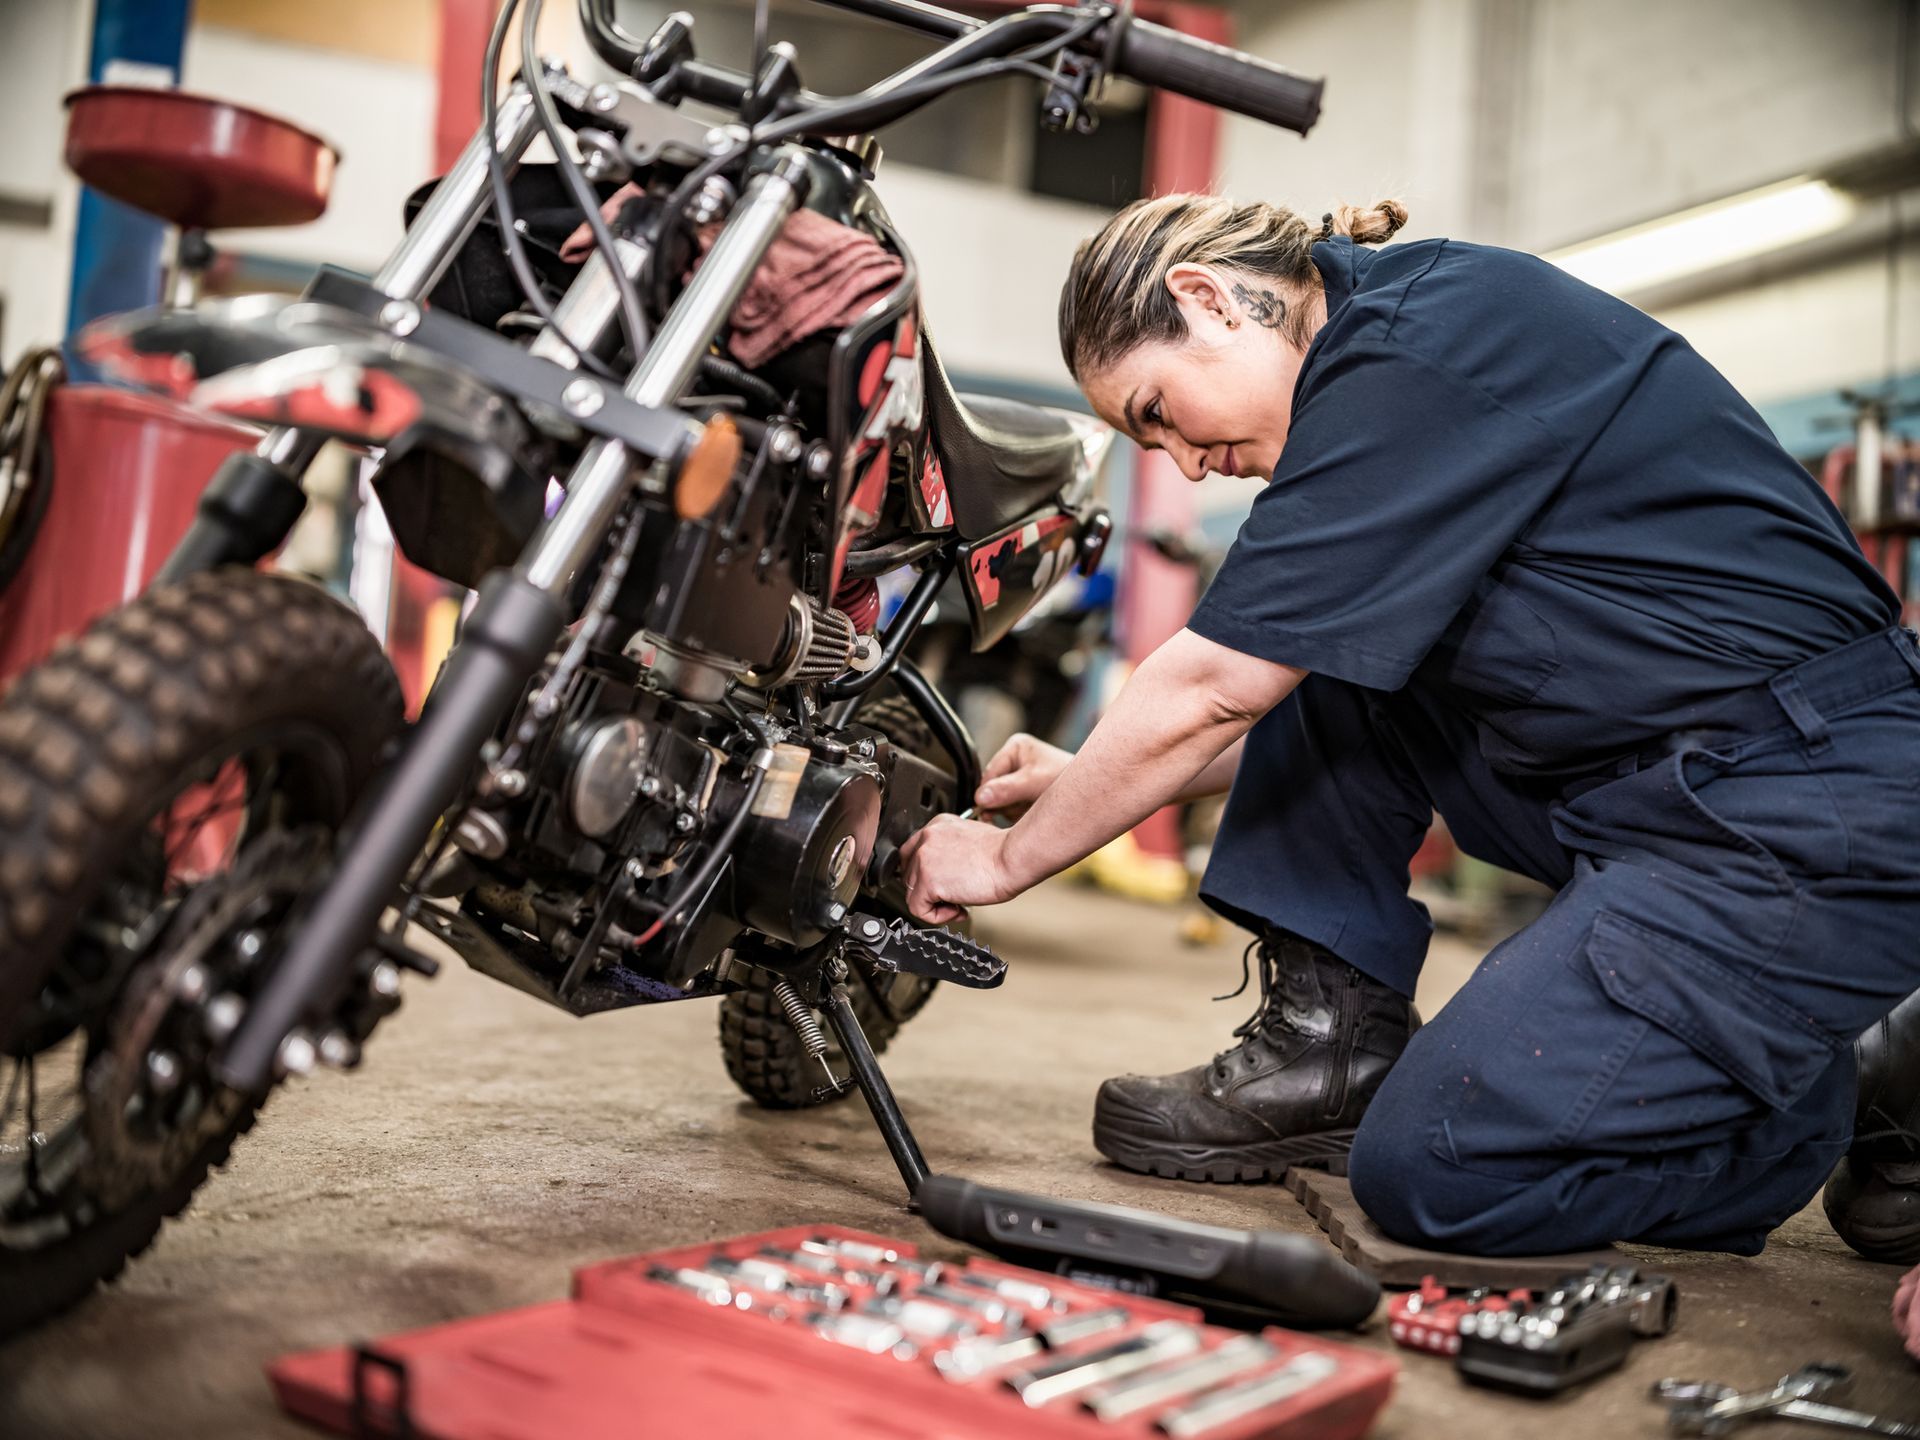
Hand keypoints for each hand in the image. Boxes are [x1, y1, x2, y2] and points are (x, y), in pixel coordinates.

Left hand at [898, 813, 1019, 924]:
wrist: (1010, 858)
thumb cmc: (1002, 852)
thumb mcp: (971, 840)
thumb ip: (952, 851)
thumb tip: (947, 872)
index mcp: (938, 826)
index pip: (915, 853)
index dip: (927, 874)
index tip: (941, 884)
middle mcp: (927, 838)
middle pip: (910, 872)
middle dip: (929, 890)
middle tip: (952, 897)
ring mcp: (924, 858)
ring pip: (912, 892)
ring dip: (935, 904)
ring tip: (958, 905)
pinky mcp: (928, 881)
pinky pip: (918, 909)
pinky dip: (936, 916)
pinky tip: (957, 910)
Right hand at [974, 733, 1071, 818]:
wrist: (1093, 794)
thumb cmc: (1067, 780)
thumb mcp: (1035, 783)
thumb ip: (1007, 790)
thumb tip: (979, 798)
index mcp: (1016, 746)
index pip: (989, 774)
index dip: (990, 794)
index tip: (992, 812)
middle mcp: (1014, 760)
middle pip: (991, 789)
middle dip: (1004, 804)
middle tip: (1022, 808)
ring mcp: (1018, 778)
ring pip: (998, 802)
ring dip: (1011, 811)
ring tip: (1032, 808)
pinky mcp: (1022, 794)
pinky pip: (1008, 810)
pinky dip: (1017, 816)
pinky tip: (1030, 813)